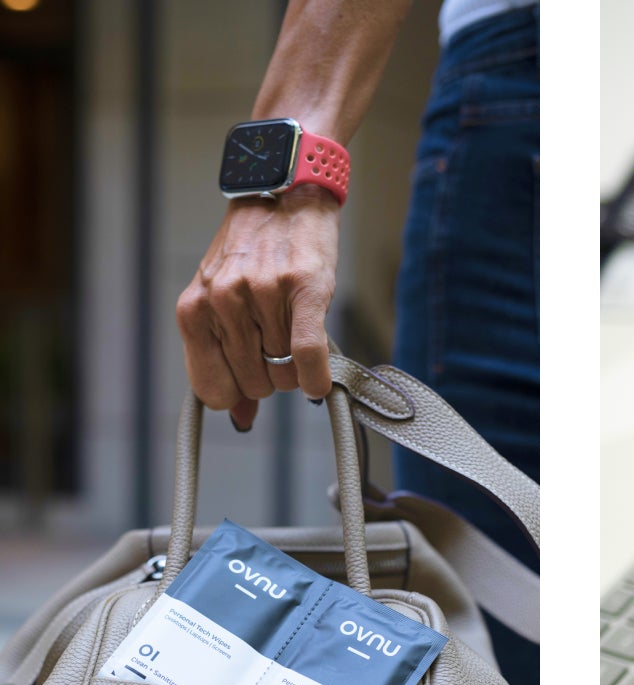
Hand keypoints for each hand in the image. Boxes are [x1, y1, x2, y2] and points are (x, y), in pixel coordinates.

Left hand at [175, 187, 339, 430]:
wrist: (285, 198)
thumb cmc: (252, 253)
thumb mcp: (221, 301)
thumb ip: (224, 357)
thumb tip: (239, 418)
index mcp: (194, 308)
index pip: (211, 389)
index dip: (237, 394)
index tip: (252, 383)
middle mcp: (223, 301)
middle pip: (254, 384)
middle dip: (272, 378)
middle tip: (280, 353)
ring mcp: (262, 295)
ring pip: (285, 374)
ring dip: (297, 370)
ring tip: (297, 340)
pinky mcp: (304, 290)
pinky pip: (308, 355)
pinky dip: (316, 378)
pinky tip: (319, 383)